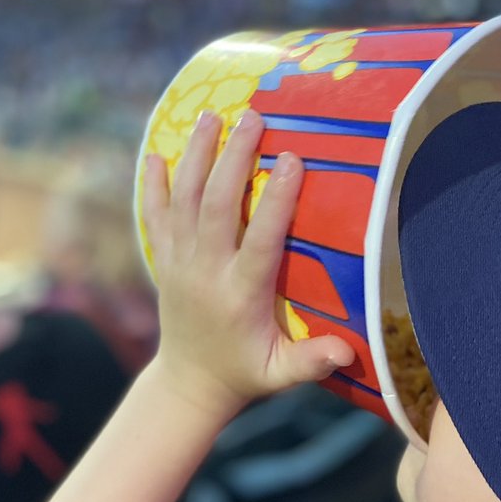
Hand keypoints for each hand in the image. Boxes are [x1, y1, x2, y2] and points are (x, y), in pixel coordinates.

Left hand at [141, 108, 354, 417]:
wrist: (190, 384)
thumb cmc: (246, 374)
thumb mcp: (280, 374)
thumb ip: (311, 362)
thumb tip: (347, 352)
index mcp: (241, 296)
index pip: (259, 241)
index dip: (276, 201)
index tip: (292, 160)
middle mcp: (206, 274)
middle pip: (215, 207)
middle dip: (232, 159)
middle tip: (252, 117)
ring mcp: (180, 265)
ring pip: (183, 202)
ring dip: (196, 157)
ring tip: (211, 117)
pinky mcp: (164, 263)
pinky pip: (154, 217)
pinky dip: (153, 185)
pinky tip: (157, 153)